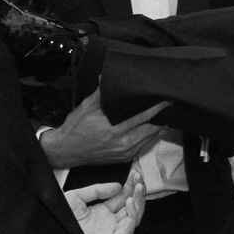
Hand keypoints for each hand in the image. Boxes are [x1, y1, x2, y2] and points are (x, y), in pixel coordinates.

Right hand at [39, 89, 166, 170]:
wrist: (65, 151)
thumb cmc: (76, 128)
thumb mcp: (88, 106)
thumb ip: (103, 91)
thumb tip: (108, 74)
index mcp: (116, 128)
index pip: (146, 114)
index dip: (159, 105)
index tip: (167, 95)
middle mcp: (124, 142)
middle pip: (154, 126)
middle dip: (162, 114)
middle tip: (169, 101)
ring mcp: (126, 152)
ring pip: (151, 136)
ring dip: (157, 124)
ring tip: (162, 111)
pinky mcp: (125, 159)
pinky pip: (144, 144)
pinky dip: (149, 134)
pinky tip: (150, 125)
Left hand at [66, 166, 147, 233]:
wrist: (52, 227)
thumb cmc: (61, 215)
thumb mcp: (78, 196)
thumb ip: (97, 190)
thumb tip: (118, 186)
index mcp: (102, 211)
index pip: (123, 197)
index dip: (130, 185)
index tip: (135, 173)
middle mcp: (109, 221)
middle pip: (132, 206)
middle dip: (138, 190)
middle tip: (139, 176)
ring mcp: (110, 230)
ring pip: (134, 217)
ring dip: (140, 201)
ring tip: (138, 186)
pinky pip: (127, 230)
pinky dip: (132, 216)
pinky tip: (129, 201)